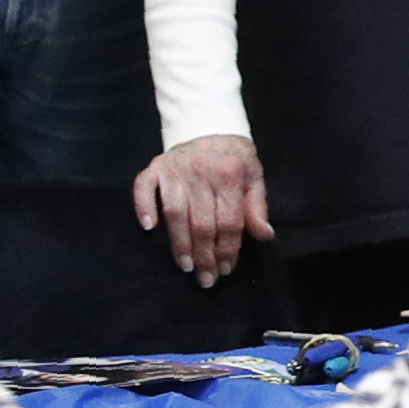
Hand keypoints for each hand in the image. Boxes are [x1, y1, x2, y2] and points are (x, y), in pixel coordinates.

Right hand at [131, 133, 270, 286]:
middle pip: (203, 223)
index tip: (225, 270)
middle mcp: (202, 171)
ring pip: (176, 213)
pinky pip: (144, 188)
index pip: (229, 221)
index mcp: (230, 174)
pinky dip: (144, 207)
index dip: (228, 249)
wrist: (210, 128)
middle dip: (205, 255)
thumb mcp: (253, 178)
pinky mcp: (155, 167)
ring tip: (186, 266)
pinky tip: (149, 228)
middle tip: (206, 278)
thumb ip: (257, 207)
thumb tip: (265, 235)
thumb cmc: (234, 161)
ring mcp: (176, 170)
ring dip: (180, 244)